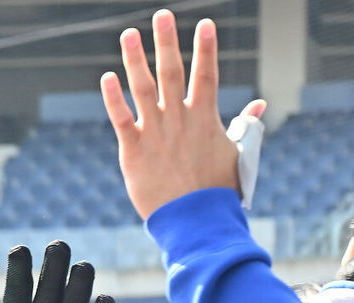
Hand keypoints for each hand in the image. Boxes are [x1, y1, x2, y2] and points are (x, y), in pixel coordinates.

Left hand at [100, 9, 265, 219]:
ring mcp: (155, 133)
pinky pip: (121, 118)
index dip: (206, 48)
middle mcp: (179, 120)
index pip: (207, 74)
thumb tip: (258, 105)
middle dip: (167, 41)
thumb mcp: (237, 155)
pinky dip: (113, 97)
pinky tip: (106, 77)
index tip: (205, 23)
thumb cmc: (217, 191)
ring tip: (129, 34)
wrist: (195, 220)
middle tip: (162, 14)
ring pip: (144, 88)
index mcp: (205, 119)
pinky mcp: (133, 150)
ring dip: (136, 59)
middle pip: (173, 72)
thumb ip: (243, 126)